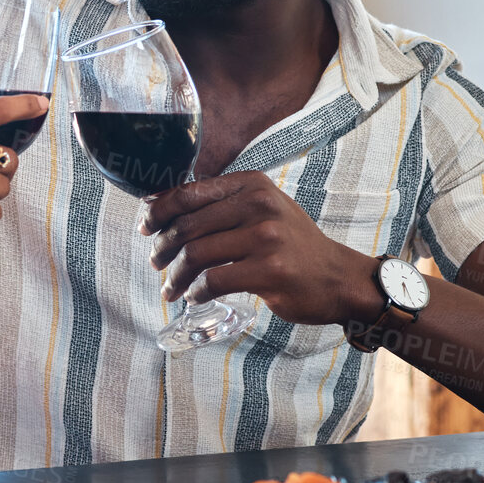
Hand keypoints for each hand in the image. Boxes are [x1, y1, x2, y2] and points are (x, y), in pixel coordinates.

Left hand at [142, 171, 374, 324]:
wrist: (337, 277)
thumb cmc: (292, 245)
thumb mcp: (263, 210)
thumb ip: (222, 206)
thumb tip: (164, 207)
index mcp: (252, 185)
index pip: (190, 192)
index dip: (160, 210)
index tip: (146, 226)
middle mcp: (259, 205)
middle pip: (188, 225)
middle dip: (163, 247)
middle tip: (156, 263)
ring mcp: (266, 238)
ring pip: (196, 254)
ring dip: (176, 275)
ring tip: (171, 288)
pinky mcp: (269, 271)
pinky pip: (214, 281)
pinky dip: (197, 292)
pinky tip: (195, 297)